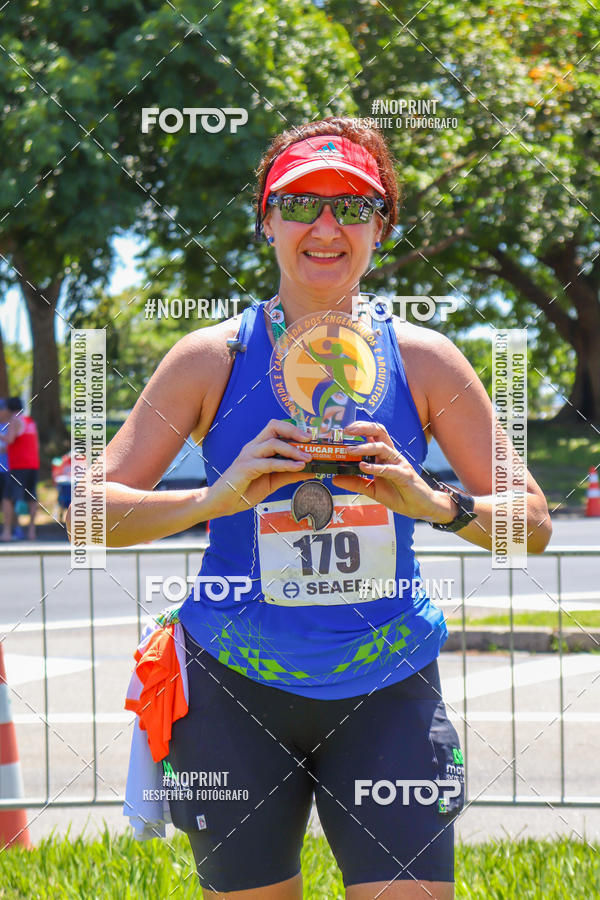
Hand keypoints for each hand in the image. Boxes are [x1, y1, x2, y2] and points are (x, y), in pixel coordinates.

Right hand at [205, 419, 312, 517]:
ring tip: (307, 459)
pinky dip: (285, 464)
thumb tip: (311, 471)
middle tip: (309, 440)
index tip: (310, 437)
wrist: (222, 503)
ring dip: (293, 450)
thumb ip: (289, 474)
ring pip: (273, 443)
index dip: (293, 429)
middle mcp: (253, 447)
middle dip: (293, 430)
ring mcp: (248, 456)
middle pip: (273, 427)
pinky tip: (298, 468)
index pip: (276, 428)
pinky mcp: (245, 468)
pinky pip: (268, 463)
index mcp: (259, 447)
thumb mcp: (272, 481)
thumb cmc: (244, 491)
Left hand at [332, 421, 455, 521]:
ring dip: (365, 447)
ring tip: (350, 451)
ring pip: (382, 447)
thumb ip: (355, 483)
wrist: (420, 507)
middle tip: (347, 430)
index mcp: (384, 456)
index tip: (343, 430)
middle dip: (363, 428)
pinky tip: (363, 467)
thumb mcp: (372, 490)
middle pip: (379, 432)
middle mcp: (391, 456)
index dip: (360, 428)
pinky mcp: (404, 475)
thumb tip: (335, 479)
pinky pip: (389, 468)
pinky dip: (376, 467)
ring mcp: (398, 464)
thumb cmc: (399, 495)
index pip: (373, 434)